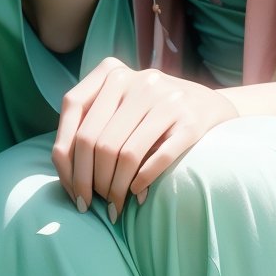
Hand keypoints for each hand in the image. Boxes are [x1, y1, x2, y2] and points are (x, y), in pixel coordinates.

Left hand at [52, 57, 238, 218]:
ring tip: (114, 205)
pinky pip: (158, 159)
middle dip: (88, 180)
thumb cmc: (150, 112)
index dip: (66, 153)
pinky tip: (136, 194)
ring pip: (125, 154)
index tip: (70, 187)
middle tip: (90, 203)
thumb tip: (65, 168)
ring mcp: (168, 99)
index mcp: (113, 71)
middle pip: (96, 140)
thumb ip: (90, 120)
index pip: (73, 108)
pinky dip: (142, 182)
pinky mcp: (192, 122)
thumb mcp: (119, 102)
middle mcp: (139, 80)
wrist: (210, 105)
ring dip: (114, 188)